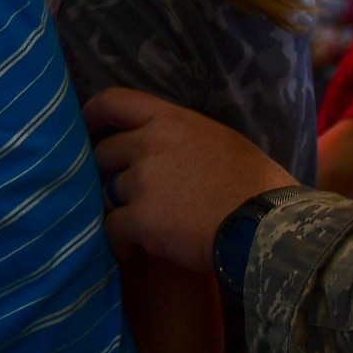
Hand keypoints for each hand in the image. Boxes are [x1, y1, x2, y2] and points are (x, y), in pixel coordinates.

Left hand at [85, 88, 295, 274]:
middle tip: (124, 190)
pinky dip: (118, 241)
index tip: (87, 124)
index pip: (115, 101)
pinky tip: (131, 251)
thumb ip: (183, 137)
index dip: (94, 112)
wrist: (265, 224)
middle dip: (110, 172)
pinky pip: (111, 228)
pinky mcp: (139, 219)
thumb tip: (169, 145)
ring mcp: (141, 181)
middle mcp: (149, 144)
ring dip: (120, 207)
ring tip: (137, 224)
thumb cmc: (255, 183)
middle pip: (104, 152)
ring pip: (109, 192)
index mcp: (170, 120)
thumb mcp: (220, 140)